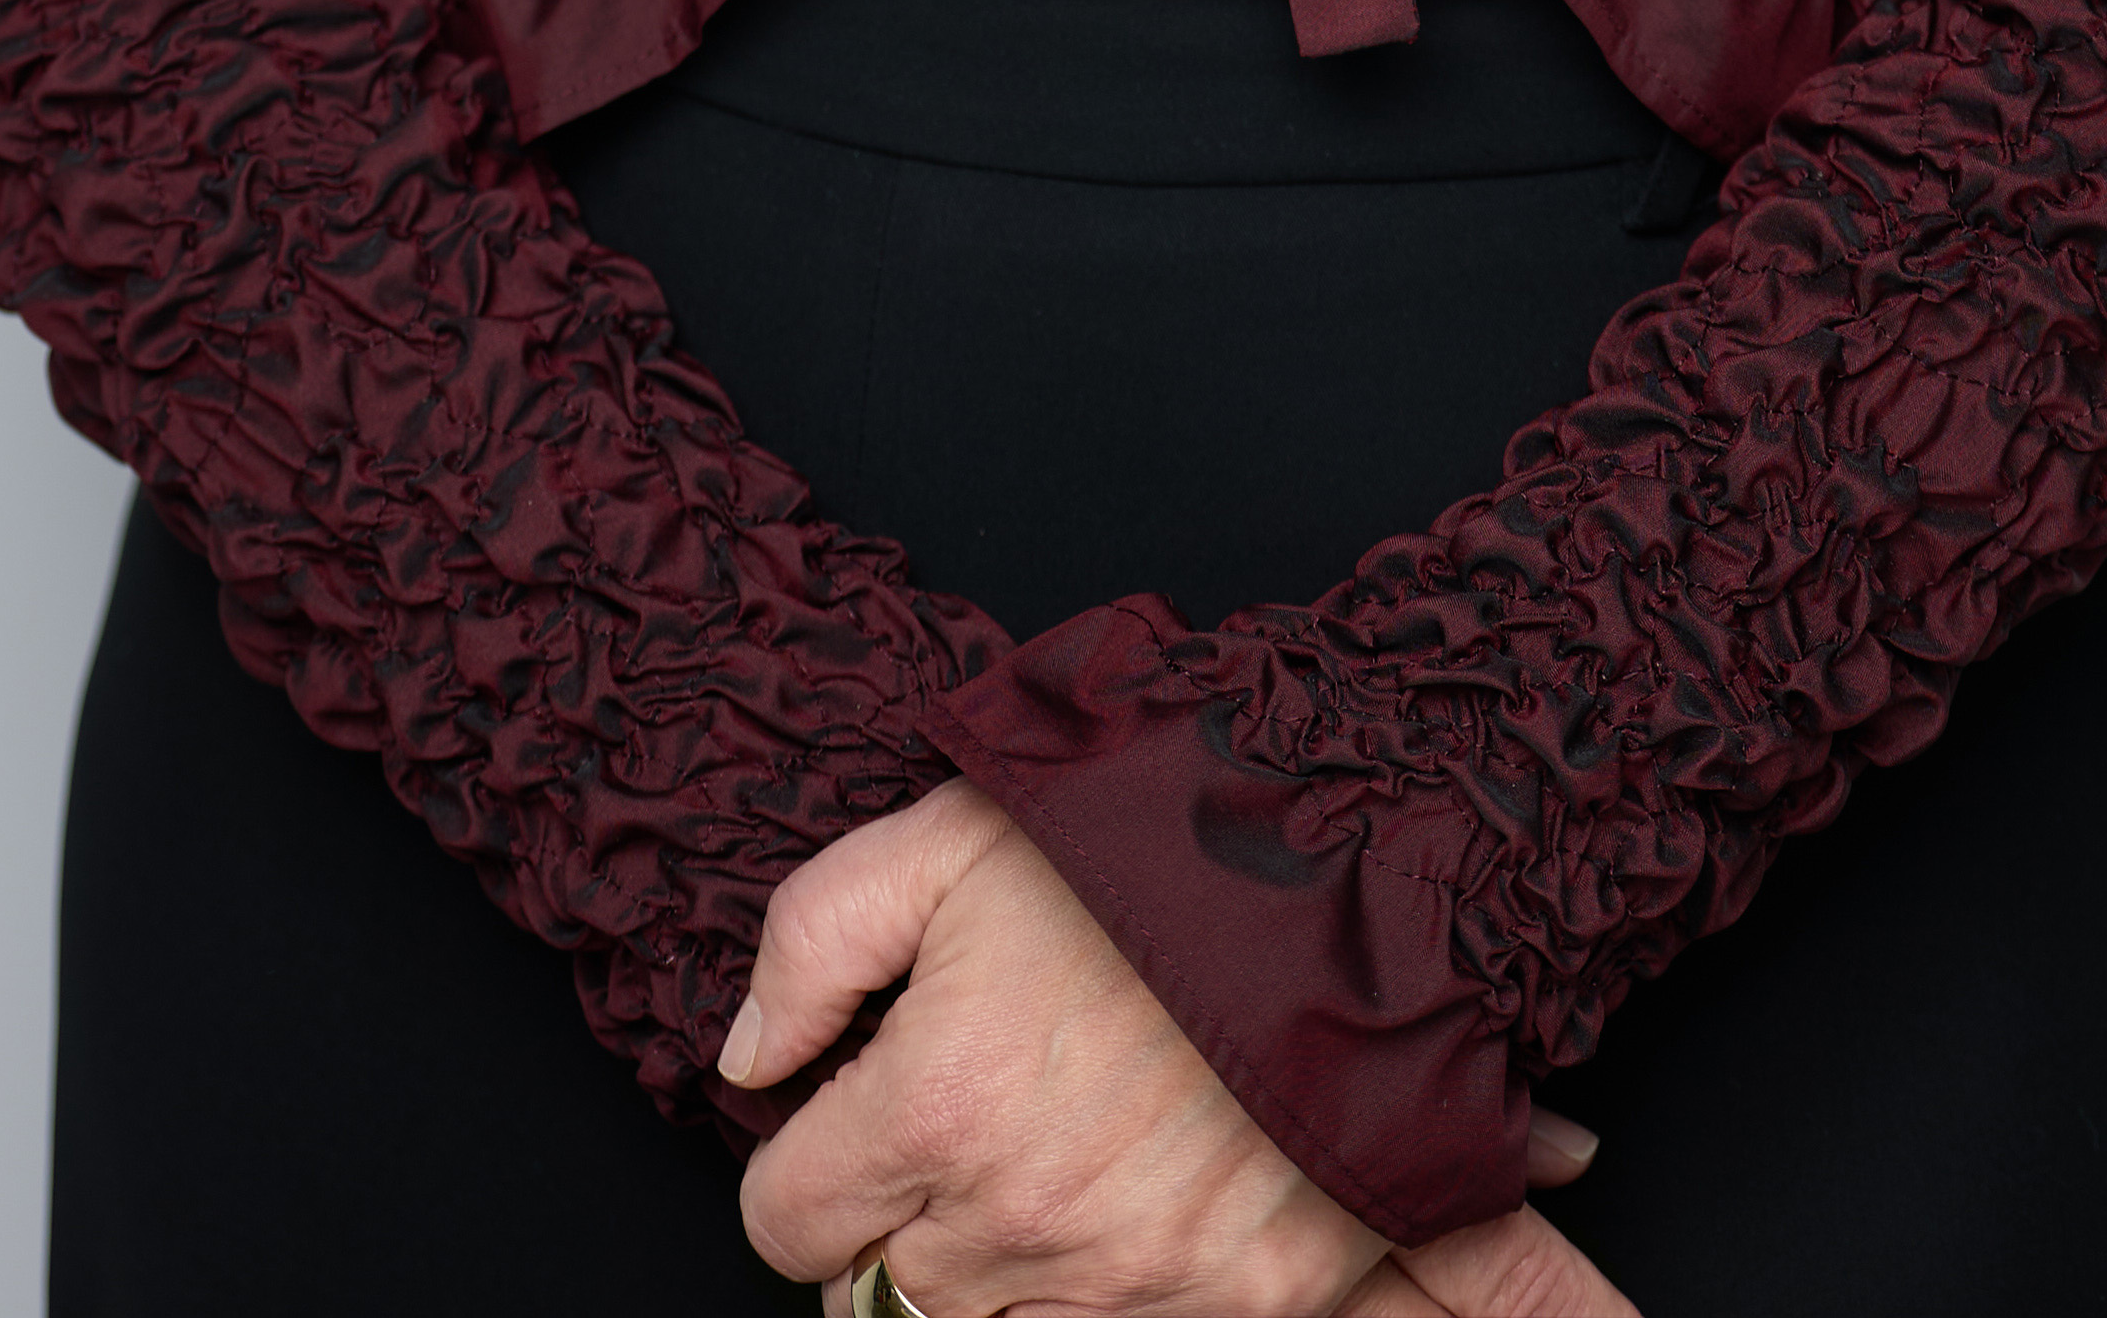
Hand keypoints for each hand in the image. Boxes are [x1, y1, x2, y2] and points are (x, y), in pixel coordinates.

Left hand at [724, 778, 1630, 1317]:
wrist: (1359, 857)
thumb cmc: (1148, 836)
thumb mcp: (947, 835)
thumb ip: (811, 941)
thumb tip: (747, 1060)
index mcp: (933, 1106)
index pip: (785, 1221)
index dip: (801, 1171)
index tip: (845, 1127)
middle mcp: (1017, 1218)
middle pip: (882, 1304)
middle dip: (894, 1236)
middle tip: (950, 1150)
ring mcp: (1132, 1276)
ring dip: (995, 1276)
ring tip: (1038, 1177)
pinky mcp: (1243, 1303)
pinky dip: (1111, 1300)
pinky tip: (1126, 1220)